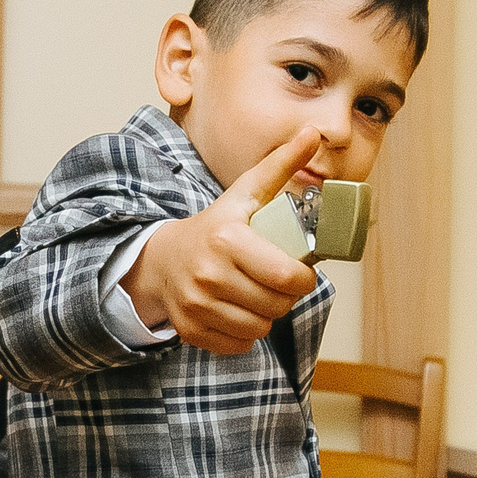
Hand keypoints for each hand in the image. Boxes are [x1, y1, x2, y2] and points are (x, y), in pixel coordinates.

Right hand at [127, 127, 324, 355]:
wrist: (163, 257)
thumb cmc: (216, 225)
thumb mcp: (246, 193)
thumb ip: (281, 165)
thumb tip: (314, 132)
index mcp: (227, 240)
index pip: (286, 277)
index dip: (303, 280)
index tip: (301, 273)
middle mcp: (209, 274)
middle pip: (276, 306)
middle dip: (285, 297)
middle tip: (279, 284)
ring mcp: (196, 305)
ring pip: (259, 329)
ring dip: (266, 316)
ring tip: (258, 296)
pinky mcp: (190, 330)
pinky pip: (237, 345)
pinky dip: (243, 334)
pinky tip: (237, 312)